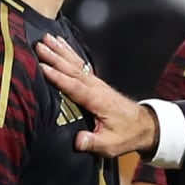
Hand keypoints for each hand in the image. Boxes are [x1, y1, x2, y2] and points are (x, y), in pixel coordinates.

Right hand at [35, 35, 158, 157]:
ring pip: (76, 64)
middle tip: (39, 46)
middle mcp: (97, 88)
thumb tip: (78, 141)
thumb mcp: (111, 145)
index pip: (75, 87)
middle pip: (73, 69)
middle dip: (55, 57)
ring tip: (47, 38)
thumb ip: (94, 142)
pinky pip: (81, 64)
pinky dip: (70, 53)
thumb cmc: (127, 134)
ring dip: (61, 50)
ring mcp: (97, 83)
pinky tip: (62, 44)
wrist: (144, 125)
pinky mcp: (96, 82)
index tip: (43, 67)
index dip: (58, 77)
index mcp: (98, 101)